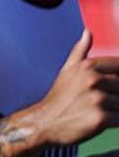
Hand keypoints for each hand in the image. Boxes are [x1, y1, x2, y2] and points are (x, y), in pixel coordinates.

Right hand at [30, 30, 118, 145]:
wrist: (44, 124)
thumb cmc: (59, 98)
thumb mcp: (67, 71)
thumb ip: (80, 51)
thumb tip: (88, 32)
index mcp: (88, 67)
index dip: (117, 79)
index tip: (110, 87)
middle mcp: (93, 80)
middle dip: (116, 96)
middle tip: (99, 102)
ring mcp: (97, 99)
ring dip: (115, 110)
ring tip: (98, 112)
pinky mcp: (100, 118)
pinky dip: (115, 122)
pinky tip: (100, 122)